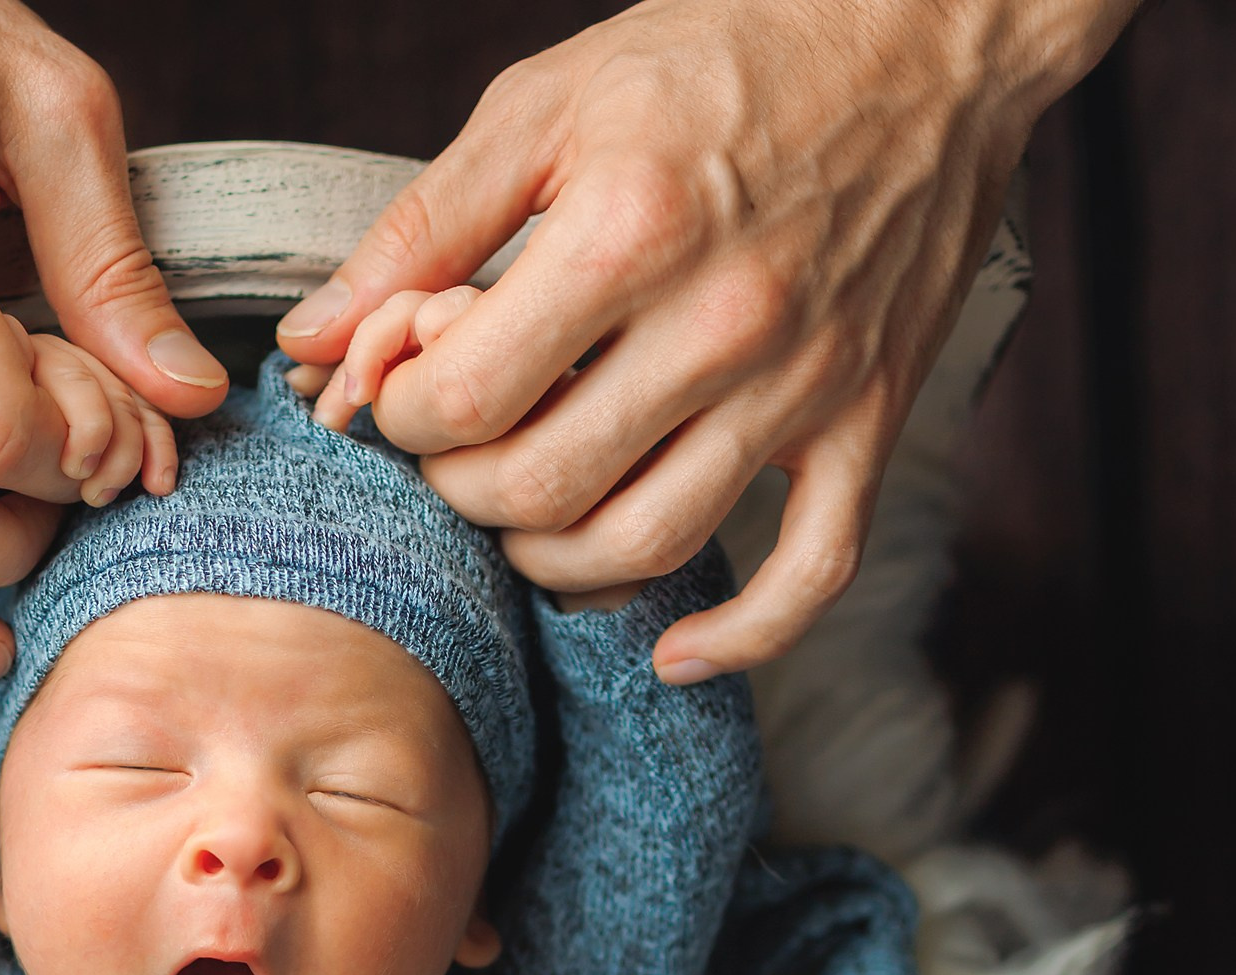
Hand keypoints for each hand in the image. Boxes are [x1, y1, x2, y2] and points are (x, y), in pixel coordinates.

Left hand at [276, 0, 1137, 681]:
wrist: (923, 35)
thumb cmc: (722, 55)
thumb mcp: (548, 104)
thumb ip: (421, 227)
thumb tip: (311, 336)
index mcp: (631, 231)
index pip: (466, 401)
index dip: (404, 417)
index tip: (403, 393)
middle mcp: (723, 322)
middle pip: (539, 491)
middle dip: (458, 488)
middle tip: (452, 447)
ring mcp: (804, 384)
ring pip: (642, 547)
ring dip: (549, 556)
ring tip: (521, 508)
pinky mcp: (868, 420)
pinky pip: (812, 574)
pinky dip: (736, 636)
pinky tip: (670, 651)